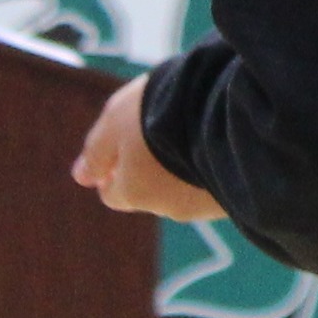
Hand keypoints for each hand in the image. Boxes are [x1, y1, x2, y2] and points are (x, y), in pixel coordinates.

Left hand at [74, 74, 224, 222]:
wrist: (223, 110)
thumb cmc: (160, 112)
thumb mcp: (115, 121)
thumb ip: (95, 152)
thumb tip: (80, 177)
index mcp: (133, 191)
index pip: (113, 194)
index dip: (114, 173)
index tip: (123, 150)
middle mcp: (167, 207)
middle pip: (150, 195)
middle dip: (152, 172)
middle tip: (161, 135)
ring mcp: (204, 206)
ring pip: (186, 191)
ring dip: (185, 171)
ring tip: (194, 134)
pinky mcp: (237, 198)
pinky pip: (217, 185)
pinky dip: (213, 170)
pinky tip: (218, 141)